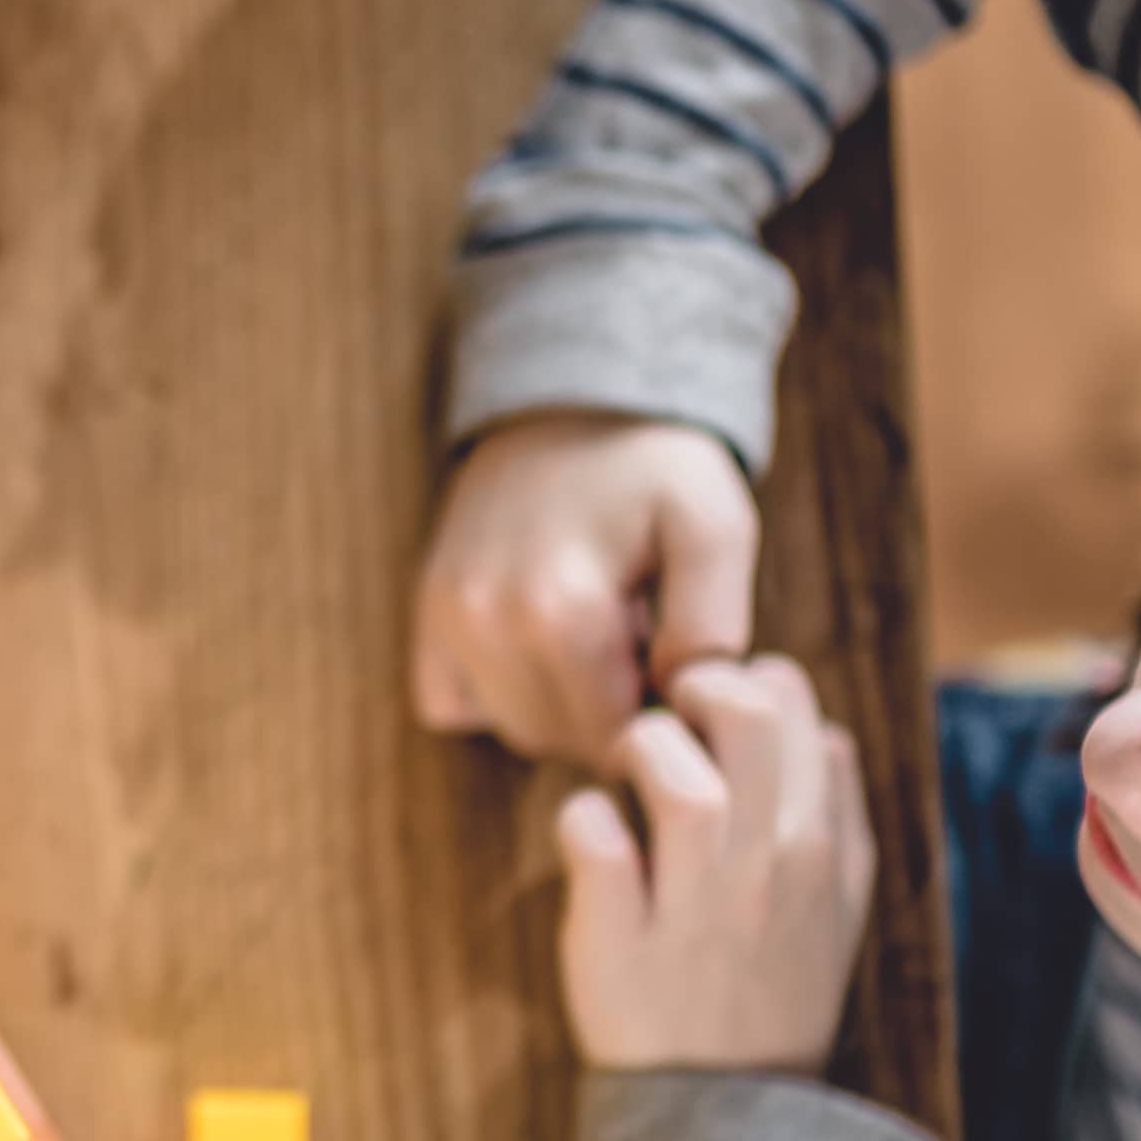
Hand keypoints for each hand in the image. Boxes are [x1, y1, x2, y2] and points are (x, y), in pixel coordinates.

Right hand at [412, 416, 761, 761]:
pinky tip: (538, 638)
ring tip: (595, 630)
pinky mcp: (424, 613)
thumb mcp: (717, 527)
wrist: (570, 401)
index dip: (658, 714)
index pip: (613, 737)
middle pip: (559, 739)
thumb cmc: (653, 468)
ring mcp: (443, 618)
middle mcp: (483, 621)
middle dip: (608, 709)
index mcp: (561, 609)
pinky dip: (496, 690)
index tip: (673, 658)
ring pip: (510, 727)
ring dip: (557, 700)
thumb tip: (678, 702)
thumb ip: (713, 627)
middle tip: (638, 635)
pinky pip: (454, 704)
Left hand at [554, 658, 872, 1073]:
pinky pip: (595, 842)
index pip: (800, 710)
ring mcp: (694, 908)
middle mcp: (769, 872)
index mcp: (823, 852)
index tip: (716, 716)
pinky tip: (590, 836)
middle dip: (694, 687)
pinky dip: (582, 821)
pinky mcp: (618, 941)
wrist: (726, 1111)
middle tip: (667, 718)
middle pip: (747, 718)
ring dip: (638, 749)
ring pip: (678, 779)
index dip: (749, 682)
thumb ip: (838, 819)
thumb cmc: (770, 992)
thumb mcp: (837, 911)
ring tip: (624, 773)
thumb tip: (820, 731)